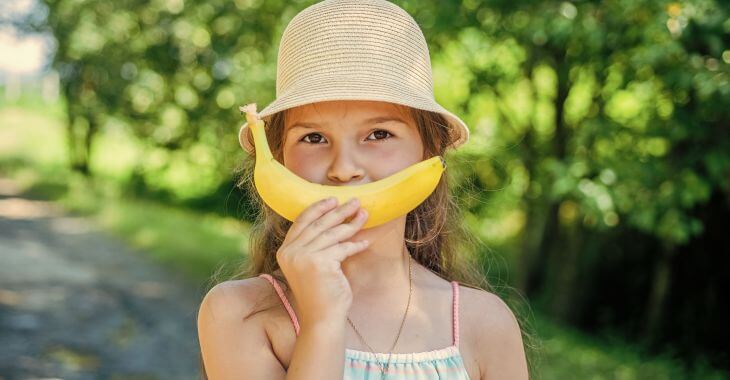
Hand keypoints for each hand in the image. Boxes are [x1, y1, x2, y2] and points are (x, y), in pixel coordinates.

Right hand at [276, 197, 369, 326]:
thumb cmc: (319, 292)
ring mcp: (304, 257)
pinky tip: (365, 242)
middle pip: (319, 224)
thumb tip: (333, 218)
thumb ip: (313, 244)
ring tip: (364, 215)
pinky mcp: (320, 263)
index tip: (333, 200)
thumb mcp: (309, 264)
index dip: (318, 208)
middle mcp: (291, 252)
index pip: (302, 221)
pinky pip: (343, 248)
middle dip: (339, 211)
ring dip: (351, 223)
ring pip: (333, 233)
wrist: (321, 318)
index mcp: (285, 251)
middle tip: (355, 201)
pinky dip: (356, 244)